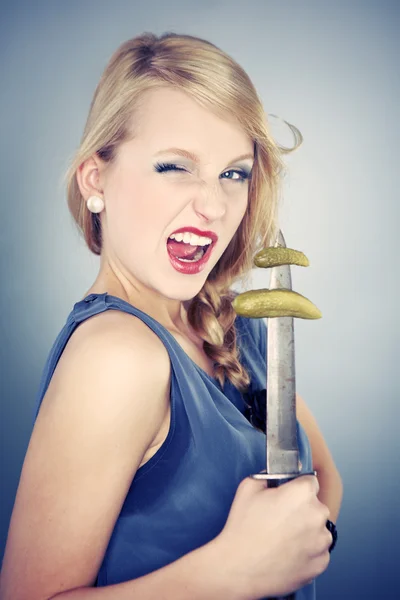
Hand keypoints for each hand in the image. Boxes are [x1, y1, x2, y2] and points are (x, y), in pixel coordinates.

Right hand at [215, 474, 331, 598]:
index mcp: (302, 493)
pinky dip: (307, 552)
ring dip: (306, 531)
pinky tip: (287, 553)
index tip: (287, 497)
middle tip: (280, 520)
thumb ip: (268, 476)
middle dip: (302, 510)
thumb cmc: (242, 527)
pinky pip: (318, 552)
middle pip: (315, 506)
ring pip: (318, 530)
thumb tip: (275, 477)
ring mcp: (321, 541)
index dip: (296, 488)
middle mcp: (318, 515)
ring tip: (282, 539)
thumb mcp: (248, 487)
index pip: (309, 481)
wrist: (239, 568)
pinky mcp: (321, 563)